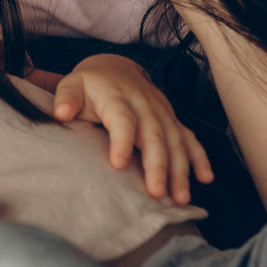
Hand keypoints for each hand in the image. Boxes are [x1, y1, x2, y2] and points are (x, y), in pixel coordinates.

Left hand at [50, 53, 214, 203]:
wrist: (114, 68)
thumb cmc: (89, 85)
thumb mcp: (72, 85)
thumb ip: (65, 97)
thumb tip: (61, 112)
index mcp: (117, 98)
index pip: (122, 120)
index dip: (121, 141)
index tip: (116, 164)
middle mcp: (144, 105)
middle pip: (153, 136)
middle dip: (157, 165)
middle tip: (156, 193)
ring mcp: (162, 113)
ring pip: (175, 141)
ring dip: (180, 170)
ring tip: (180, 198)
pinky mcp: (172, 120)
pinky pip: (189, 139)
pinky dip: (200, 158)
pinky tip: (205, 179)